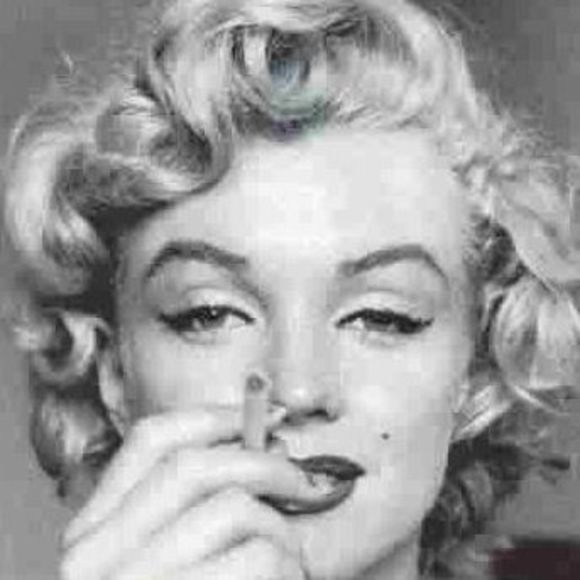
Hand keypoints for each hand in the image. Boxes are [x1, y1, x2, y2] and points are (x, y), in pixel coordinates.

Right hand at [59, 409, 320, 579]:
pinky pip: (259, 561)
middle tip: (302, 481)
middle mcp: (95, 557)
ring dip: (282, 529)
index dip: (211, 418)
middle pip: (195, 466)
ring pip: (236, 510)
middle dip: (264, 464)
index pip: (149, 441)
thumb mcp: (164, 556)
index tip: (261, 419)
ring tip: (287, 558)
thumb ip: (194, 506)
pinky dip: (288, 567)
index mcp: (93, 531)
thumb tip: (266, 447)